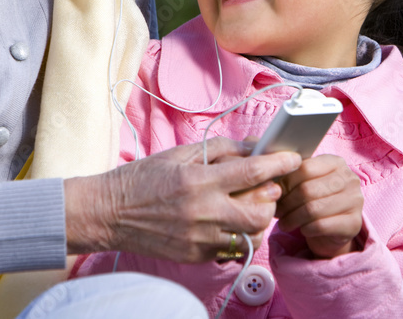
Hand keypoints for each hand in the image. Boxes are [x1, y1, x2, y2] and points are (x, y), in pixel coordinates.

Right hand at [64, 137, 300, 262]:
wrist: (108, 214)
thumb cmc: (143, 178)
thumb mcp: (180, 153)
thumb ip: (221, 150)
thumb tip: (255, 147)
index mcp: (198, 180)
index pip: (252, 172)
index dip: (279, 164)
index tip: (293, 159)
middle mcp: (202, 211)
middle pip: (260, 211)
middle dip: (272, 198)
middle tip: (270, 187)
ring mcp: (199, 238)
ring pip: (251, 235)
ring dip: (259, 220)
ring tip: (251, 206)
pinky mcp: (195, 256)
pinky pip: (232, 250)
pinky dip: (239, 237)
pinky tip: (231, 223)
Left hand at [275, 154, 363, 258]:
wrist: (334, 229)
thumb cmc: (316, 200)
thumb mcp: (307, 182)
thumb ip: (293, 176)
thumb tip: (270, 180)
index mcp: (336, 162)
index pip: (304, 168)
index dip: (285, 182)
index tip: (275, 192)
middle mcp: (349, 178)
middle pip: (307, 189)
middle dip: (287, 203)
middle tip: (277, 211)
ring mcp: (355, 201)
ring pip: (313, 209)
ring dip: (293, 218)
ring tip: (284, 223)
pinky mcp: (354, 223)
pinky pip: (321, 226)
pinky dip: (306, 229)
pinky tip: (302, 230)